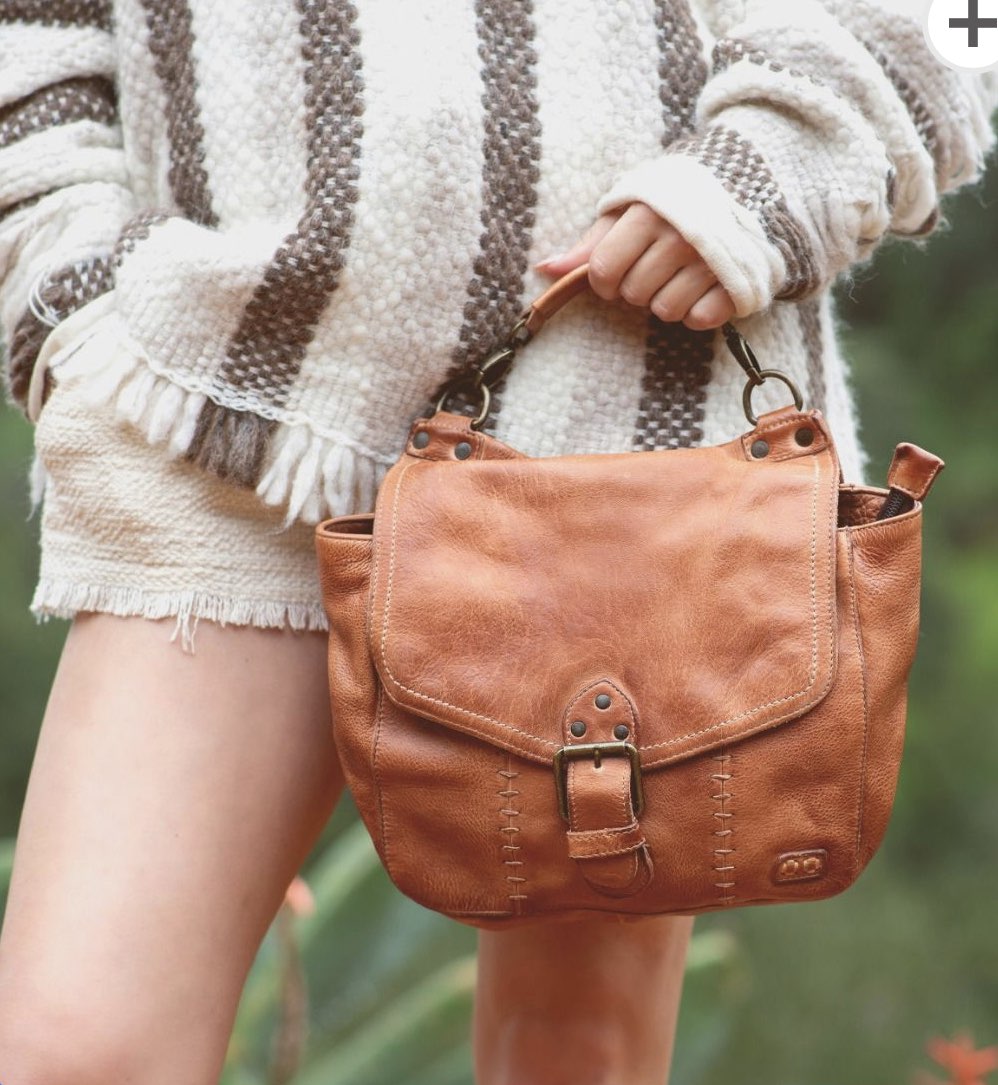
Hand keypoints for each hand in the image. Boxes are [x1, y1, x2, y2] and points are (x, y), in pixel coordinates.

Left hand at [534, 203, 735, 330]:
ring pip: (664, 311)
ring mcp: (711, 261)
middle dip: (637, 287)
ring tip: (681, 274)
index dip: (603, 280)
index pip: (602, 270)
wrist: (750, 181)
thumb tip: (545, 270)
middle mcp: (680, 237)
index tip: (616, 271)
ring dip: (667, 300)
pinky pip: (698, 319)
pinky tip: (704, 286)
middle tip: (656, 265)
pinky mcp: (736, 283)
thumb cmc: (676, 199)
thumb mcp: (631, 207)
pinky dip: (698, 310)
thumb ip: (591, 242)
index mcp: (649, 214)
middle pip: (632, 294)